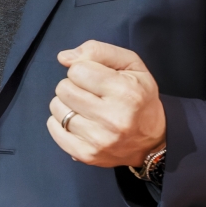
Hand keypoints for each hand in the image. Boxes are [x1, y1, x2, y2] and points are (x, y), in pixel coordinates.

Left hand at [47, 40, 165, 167]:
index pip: (77, 70)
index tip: (97, 79)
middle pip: (64, 88)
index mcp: (126, 92)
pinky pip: (54, 128)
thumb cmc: (139, 96)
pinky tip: (78, 121)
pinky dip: (60, 122)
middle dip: (73, 86)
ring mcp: (98, 140)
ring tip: (85, 108)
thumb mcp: (131, 64)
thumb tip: (63, 58)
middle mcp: (113, 118)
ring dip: (67, 103)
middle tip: (91, 94)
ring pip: (56, 107)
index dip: (84, 70)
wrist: (152, 140)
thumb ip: (98, 51)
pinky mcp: (86, 155)